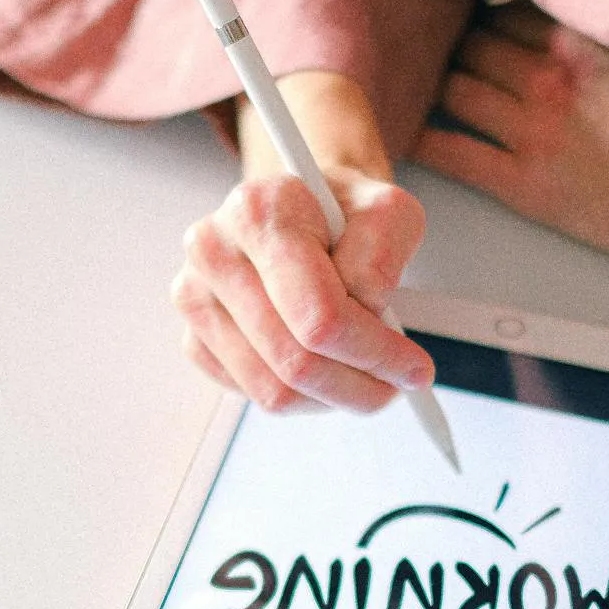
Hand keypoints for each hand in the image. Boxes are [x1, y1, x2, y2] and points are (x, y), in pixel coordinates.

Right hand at [173, 72, 434, 411]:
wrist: (300, 212)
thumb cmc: (341, 214)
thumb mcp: (388, 211)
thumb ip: (384, 253)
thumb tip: (368, 313)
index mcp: (258, 211)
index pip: (319, 314)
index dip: (375, 352)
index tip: (414, 368)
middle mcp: (214, 252)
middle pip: (295, 361)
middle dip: (359, 384)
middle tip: (396, 385)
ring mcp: (195, 298)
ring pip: (273, 391)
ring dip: (332, 397)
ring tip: (364, 377)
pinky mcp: (194, 338)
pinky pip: (254, 395)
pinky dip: (302, 397)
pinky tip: (325, 368)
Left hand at [414, 0, 608, 300]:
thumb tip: (587, 45)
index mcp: (583, 40)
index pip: (506, 13)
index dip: (486, 25)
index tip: (476, 38)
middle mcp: (548, 75)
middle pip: (470, 46)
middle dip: (453, 54)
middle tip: (441, 71)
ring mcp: (532, 129)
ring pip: (452, 88)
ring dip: (433, 91)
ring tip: (422, 102)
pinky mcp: (525, 184)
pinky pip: (450, 151)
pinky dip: (421, 141)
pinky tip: (406, 141)